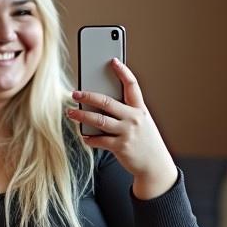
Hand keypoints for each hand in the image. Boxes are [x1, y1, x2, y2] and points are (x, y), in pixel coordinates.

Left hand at [67, 58, 177, 198]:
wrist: (155, 166)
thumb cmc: (145, 142)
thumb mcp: (142, 123)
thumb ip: (126, 113)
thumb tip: (100, 105)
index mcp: (141, 109)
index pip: (132, 85)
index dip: (122, 71)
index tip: (113, 61)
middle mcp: (134, 118)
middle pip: (107, 102)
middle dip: (88, 96)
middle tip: (75, 93)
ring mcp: (127, 133)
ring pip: (99, 120)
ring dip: (82, 116)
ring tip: (71, 113)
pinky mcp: (121, 147)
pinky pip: (99, 140)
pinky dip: (89, 138)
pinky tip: (84, 136)